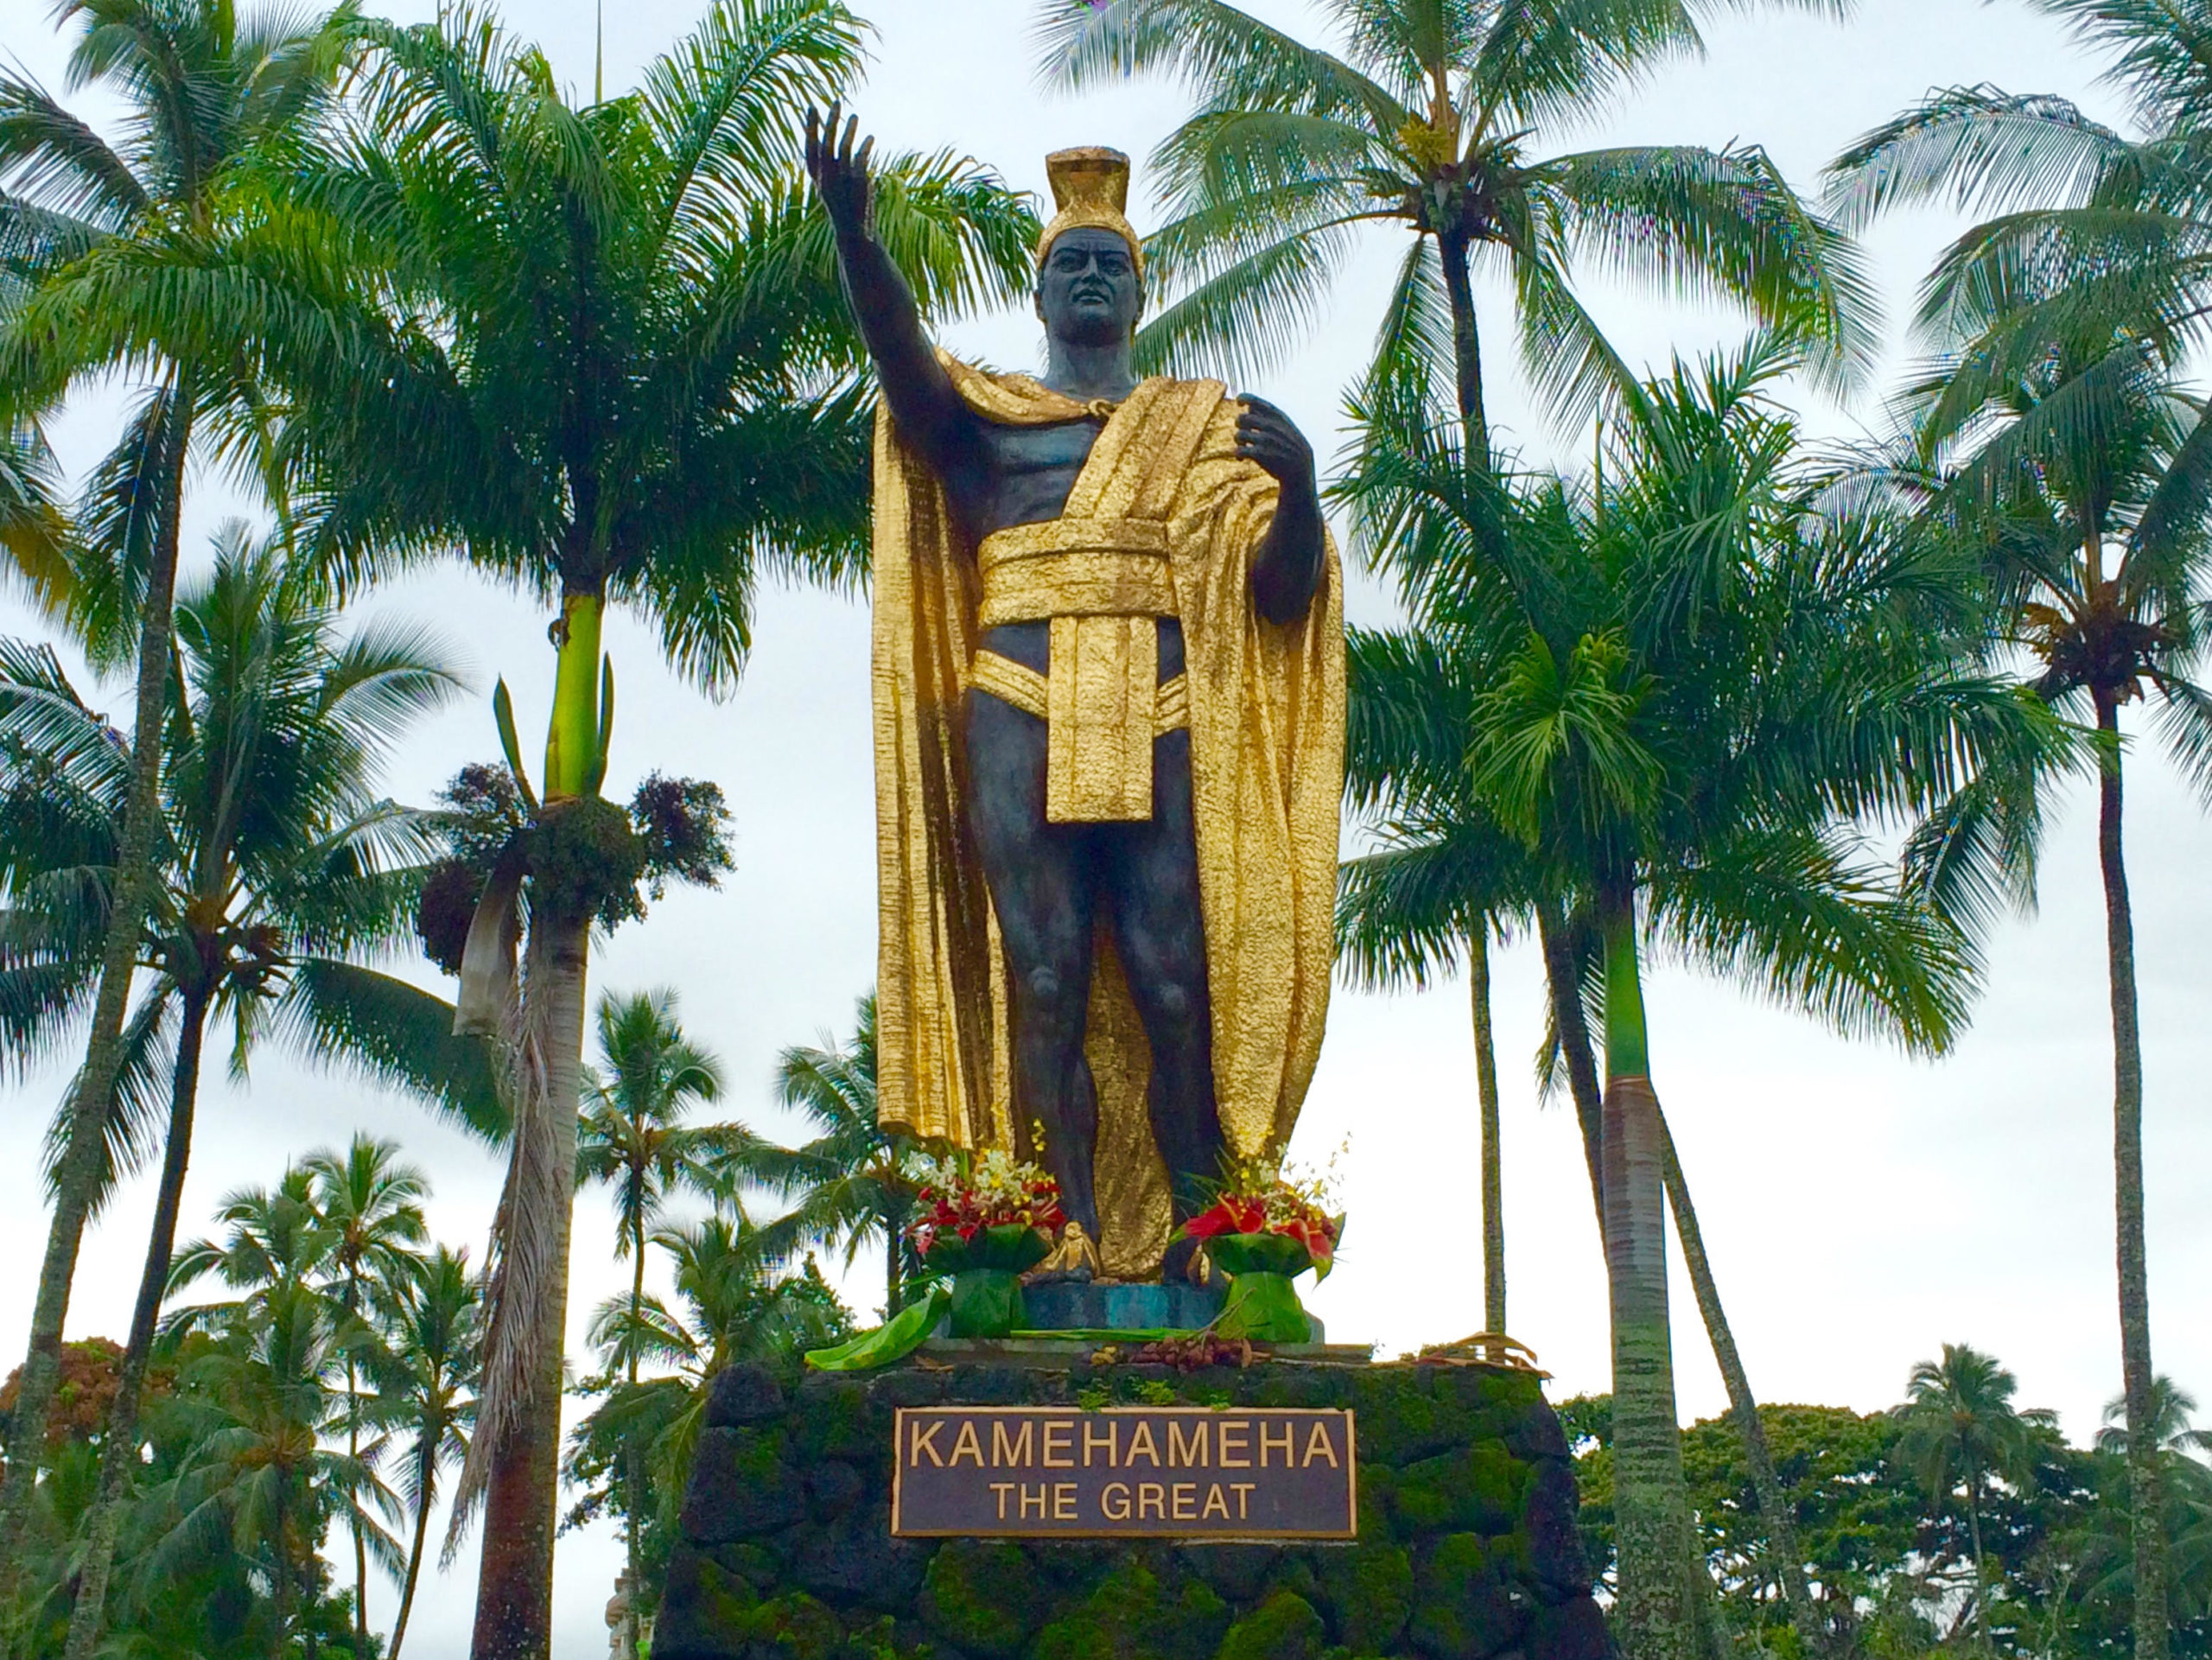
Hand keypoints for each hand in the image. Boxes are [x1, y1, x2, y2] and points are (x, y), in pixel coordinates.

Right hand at [805, 101, 873, 241]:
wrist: (856, 232)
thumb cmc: (844, 206)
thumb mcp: (831, 184)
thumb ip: (828, 163)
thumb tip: (826, 139)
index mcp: (818, 179)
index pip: (809, 149)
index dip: (809, 128)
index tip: (811, 108)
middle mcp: (826, 179)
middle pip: (826, 144)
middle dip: (830, 121)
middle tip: (836, 101)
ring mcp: (842, 181)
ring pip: (844, 148)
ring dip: (850, 130)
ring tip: (855, 116)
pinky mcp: (857, 183)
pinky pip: (861, 158)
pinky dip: (866, 147)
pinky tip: (871, 138)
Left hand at [1234, 395, 1315, 489]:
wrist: (1301, 469)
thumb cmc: (1291, 446)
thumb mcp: (1286, 426)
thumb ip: (1268, 416)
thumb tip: (1249, 407)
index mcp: (1277, 416)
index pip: (1254, 401)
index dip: (1243, 398)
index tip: (1239, 403)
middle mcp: (1270, 425)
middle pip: (1242, 418)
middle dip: (1239, 425)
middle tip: (1245, 432)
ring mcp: (1265, 440)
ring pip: (1239, 434)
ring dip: (1238, 440)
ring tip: (1243, 446)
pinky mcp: (1260, 455)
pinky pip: (1239, 451)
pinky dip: (1237, 454)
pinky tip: (1241, 458)